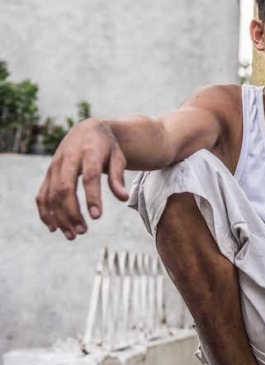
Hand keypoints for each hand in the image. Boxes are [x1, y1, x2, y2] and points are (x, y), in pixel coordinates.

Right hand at [35, 119, 128, 239]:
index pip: (89, 176)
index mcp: (88, 152)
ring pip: (51, 194)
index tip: (96, 216)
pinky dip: (45, 211)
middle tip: (83, 231)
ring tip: (73, 235)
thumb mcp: (118, 157)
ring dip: (59, 216)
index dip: (91, 196)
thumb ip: (118, 176)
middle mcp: (67, 159)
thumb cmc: (107, 146)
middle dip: (72, 212)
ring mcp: (55, 167)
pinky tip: (54, 228)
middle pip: (65, 188)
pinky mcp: (49, 174)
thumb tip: (123, 197)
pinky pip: (42, 194)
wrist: (88, 130)